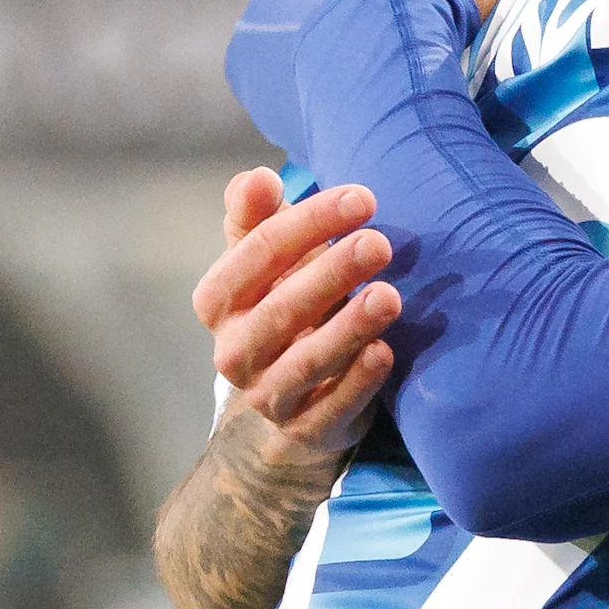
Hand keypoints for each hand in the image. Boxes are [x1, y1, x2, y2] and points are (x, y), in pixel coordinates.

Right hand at [197, 169, 397, 462]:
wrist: (291, 402)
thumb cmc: (284, 309)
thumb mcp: (264, 265)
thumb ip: (257, 220)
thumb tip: (256, 178)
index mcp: (218, 302)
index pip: (257, 254)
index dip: (308, 223)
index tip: (363, 197)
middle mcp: (234, 351)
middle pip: (282, 308)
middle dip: (331, 273)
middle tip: (379, 243)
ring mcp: (269, 394)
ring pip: (306, 361)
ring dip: (348, 328)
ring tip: (390, 297)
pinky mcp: (306, 429)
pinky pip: (332, 406)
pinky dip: (358, 381)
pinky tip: (385, 352)